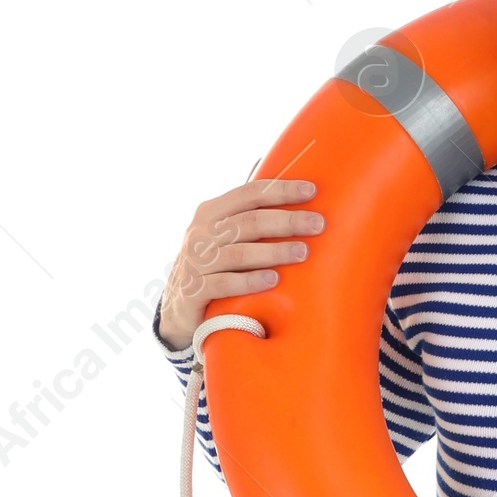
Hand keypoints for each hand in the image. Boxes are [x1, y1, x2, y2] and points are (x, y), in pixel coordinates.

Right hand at [157, 178, 322, 350]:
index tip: (312, 191)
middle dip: (287, 221)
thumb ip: (249, 221)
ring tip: (303, 252)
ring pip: (239, 253)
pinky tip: (273, 279)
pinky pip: (225, 284)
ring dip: (274, 251)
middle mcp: (201, 233)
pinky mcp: (194, 291)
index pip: (249, 194)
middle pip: (250, 222)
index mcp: (211, 212)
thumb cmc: (214, 266)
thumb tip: (297, 203)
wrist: (178, 306)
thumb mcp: (223, 238)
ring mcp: (195, 262)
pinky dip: (250, 281)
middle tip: (318, 224)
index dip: (280, 190)